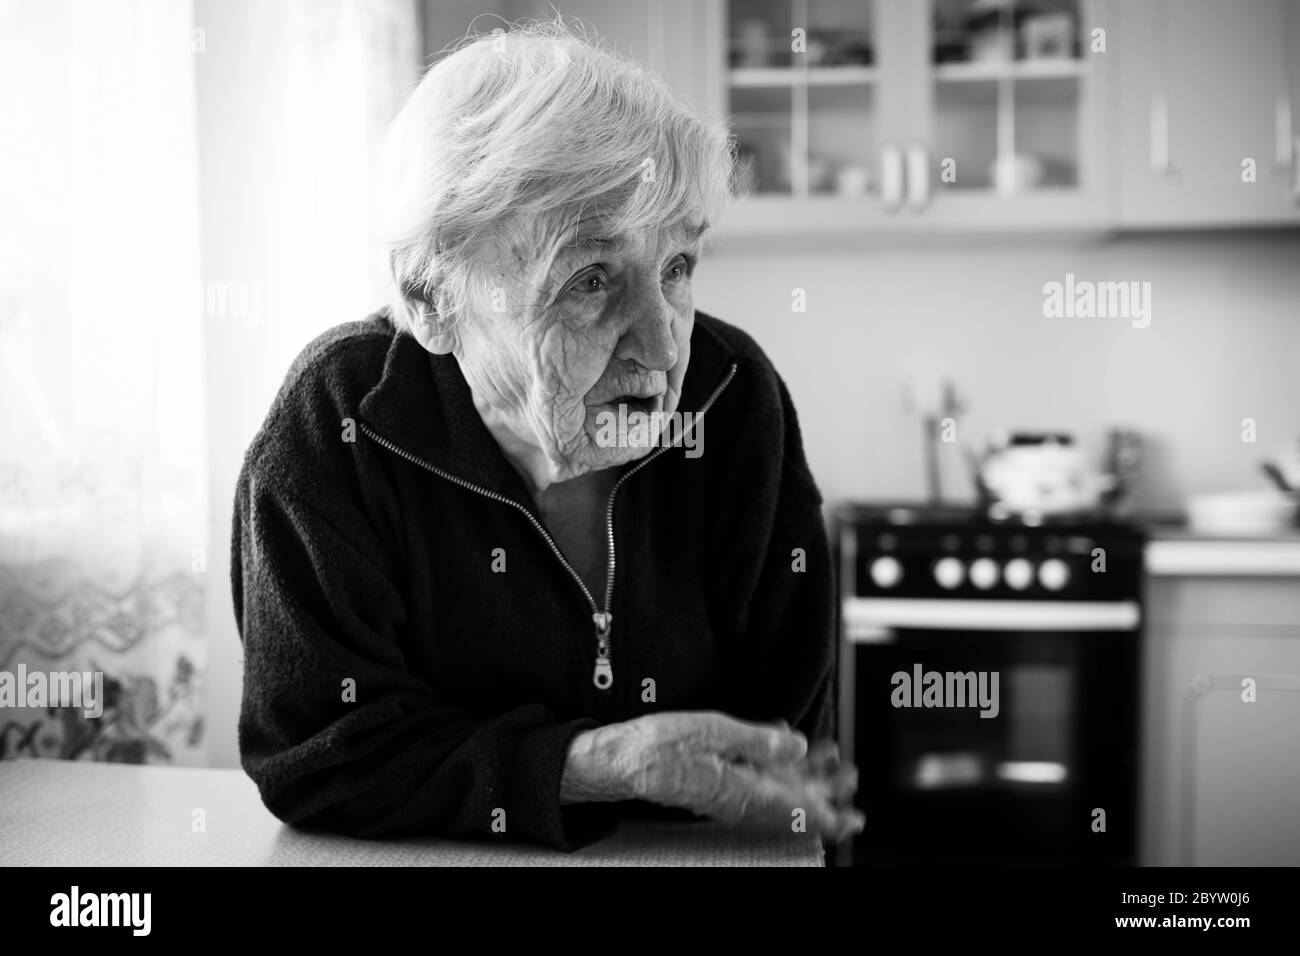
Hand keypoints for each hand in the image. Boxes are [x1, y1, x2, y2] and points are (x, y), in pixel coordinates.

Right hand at [562, 711, 863, 840]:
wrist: (619, 760)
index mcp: (743, 791)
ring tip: (825, 760)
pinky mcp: (716, 784)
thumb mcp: (712, 732)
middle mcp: (739, 799)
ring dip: (804, 777)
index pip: (798, 812)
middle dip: (826, 790)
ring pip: (778, 791)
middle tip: (850, 776)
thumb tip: (796, 743)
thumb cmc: (657, 747)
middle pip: (794, 803)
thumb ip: (758, 740)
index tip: (855, 812)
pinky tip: (782, 747)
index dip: (831, 815)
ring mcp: (727, 794)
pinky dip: (775, 767)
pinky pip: (756, 781)